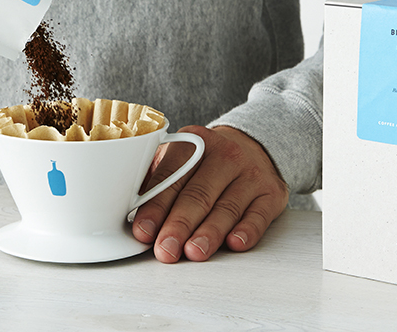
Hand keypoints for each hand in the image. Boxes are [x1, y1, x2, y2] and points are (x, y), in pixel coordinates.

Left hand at [132, 125, 289, 262]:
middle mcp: (225, 156)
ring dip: (209, 232)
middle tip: (165, 249)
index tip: (142, 230)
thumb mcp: (181, 157)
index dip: (155, 207)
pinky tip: (234, 243)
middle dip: (179, 225)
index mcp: (193, 145)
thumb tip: (125, 208)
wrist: (255, 145)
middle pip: (198, 195)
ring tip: (193, 251)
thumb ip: (156, 178)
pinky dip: (247, 230)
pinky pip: (259, 214)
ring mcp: (250, 174)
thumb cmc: (208, 161)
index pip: (171, 178)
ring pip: (227, 207)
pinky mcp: (271, 193)